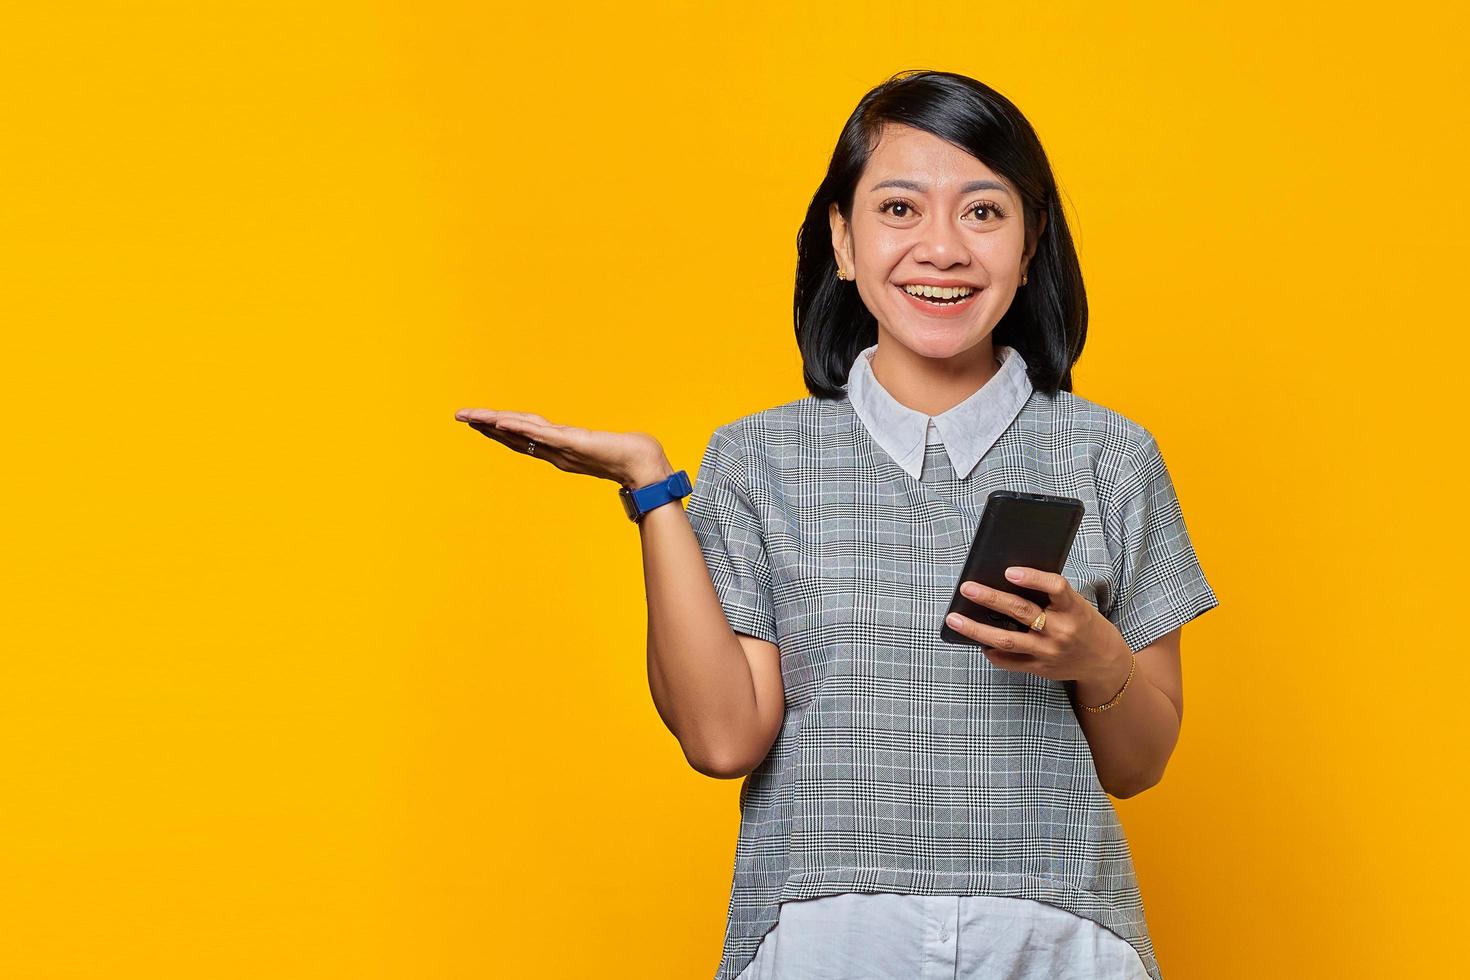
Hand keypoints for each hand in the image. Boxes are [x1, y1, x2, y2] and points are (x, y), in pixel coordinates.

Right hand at [452, 408, 670, 488]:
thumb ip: (591, 444)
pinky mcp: (571, 443)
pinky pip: (539, 434)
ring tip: (472, 418)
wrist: (643, 466)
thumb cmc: (627, 455)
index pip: (522, 436)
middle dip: (486, 425)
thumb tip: (587, 440)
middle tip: (461, 416)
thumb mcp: (601, 445)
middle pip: (513, 434)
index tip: (478, 420)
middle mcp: (554, 450)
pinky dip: (519, 428)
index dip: (498, 428)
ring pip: (520, 432)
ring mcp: (560, 447)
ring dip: (494, 424)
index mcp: (558, 449)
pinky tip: (502, 421)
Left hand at [944, 566, 1130, 687]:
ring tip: (954, 619)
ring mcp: (1049, 653)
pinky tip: (978, 642)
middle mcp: (1061, 631)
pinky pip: (1009, 661)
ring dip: (976, 629)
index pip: (1056, 588)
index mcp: (1073, 609)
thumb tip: (1006, 580)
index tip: (1010, 571)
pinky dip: (991, 651)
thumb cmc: (1085, 624)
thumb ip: (1049, 596)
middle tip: (966, 588)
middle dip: (990, 598)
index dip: (1033, 578)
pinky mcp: (1040, 670)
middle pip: (1021, 612)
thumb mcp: (1076, 605)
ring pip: (1006, 640)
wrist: (1105, 662)